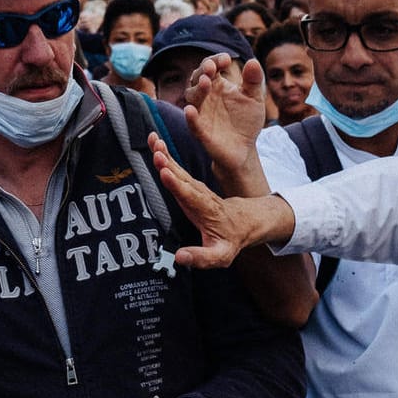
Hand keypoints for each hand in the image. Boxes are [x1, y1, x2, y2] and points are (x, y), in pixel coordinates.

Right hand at [149, 137, 289, 269]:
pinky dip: (164, 154)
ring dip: (165, 154)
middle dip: (169, 164)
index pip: (191, 197)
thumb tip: (179, 258)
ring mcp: (195, 187)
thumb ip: (201, 258)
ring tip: (152, 139)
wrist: (245, 222)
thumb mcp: (221, 256)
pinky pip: (175, 167)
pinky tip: (154, 143)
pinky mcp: (189, 183)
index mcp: (207, 211)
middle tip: (156, 151)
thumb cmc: (230, 240)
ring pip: (178, 168)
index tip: (165, 173)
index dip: (178, 185)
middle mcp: (200, 195)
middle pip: (183, 177)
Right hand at [180, 54, 266, 179]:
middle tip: (212, 68)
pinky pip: (192, 122)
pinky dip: (190, 116)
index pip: (211, 66)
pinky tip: (191, 110)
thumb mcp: (255, 98)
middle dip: (203, 71)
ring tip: (206, 82)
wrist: (244, 149)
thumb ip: (254, 80)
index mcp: (218, 85)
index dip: (215, 60)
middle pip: (197, 77)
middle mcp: (206, 96)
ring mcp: (201, 112)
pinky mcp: (201, 130)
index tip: (226, 60)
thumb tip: (253, 61)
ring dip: (198, 89)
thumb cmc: (246, 121)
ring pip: (192, 97)